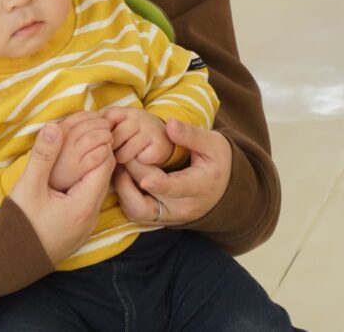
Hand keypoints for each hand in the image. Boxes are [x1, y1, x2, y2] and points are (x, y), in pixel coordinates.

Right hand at [9, 123, 114, 264]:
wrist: (8, 264)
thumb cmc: (19, 225)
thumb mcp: (28, 186)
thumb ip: (43, 156)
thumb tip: (54, 127)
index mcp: (84, 205)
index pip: (105, 165)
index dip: (99, 143)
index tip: (89, 128)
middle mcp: (91, 217)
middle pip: (104, 177)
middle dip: (97, 153)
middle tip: (85, 135)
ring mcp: (85, 227)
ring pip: (97, 190)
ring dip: (90, 169)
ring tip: (76, 152)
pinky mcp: (77, 231)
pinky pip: (89, 201)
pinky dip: (84, 185)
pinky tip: (69, 176)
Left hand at [103, 107, 172, 164]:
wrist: (162, 137)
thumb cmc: (132, 134)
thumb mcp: (119, 125)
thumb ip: (103, 129)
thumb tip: (88, 140)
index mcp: (125, 112)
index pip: (106, 122)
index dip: (103, 136)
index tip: (106, 142)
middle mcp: (139, 118)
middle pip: (115, 138)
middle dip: (111, 150)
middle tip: (113, 154)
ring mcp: (150, 131)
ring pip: (126, 152)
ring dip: (123, 159)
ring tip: (124, 158)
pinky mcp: (159, 145)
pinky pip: (140, 159)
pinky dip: (138, 164)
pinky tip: (139, 160)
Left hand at [112, 119, 230, 225]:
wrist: (222, 189)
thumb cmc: (217, 162)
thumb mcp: (213, 144)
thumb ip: (191, 135)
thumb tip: (169, 124)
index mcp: (200, 187)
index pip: (177, 189)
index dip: (160, 185)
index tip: (145, 179)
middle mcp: (182, 208)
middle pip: (150, 199)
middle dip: (132, 175)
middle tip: (120, 151)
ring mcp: (169, 217)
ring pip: (137, 211)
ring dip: (123, 188)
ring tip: (121, 163)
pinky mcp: (157, 219)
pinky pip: (134, 212)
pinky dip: (125, 194)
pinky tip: (124, 174)